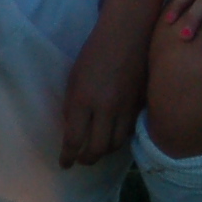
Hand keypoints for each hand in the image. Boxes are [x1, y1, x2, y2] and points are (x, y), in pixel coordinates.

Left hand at [57, 5, 152, 166]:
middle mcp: (105, 109)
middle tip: (79, 161)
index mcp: (83, 99)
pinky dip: (118, 141)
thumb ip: (73, 106)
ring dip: (103, 152)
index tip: (64, 164)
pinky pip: (128, 133)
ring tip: (94, 153)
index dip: (68, 156)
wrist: (126, 37)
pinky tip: (111, 139)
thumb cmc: (93, 53)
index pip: (75, 139)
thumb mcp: (74, 78)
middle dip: (86, 159)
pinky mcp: (138, 107)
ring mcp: (125, 109)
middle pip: (97, 149)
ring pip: (115, 144)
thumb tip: (72, 128)